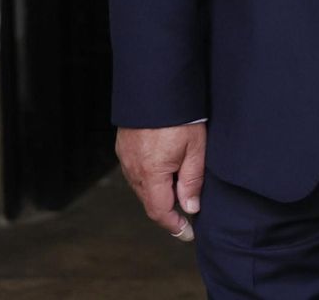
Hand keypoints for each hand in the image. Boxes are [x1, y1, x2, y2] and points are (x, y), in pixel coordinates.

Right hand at [117, 124, 206, 239]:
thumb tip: (191, 208)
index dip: (173, 225)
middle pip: (149, 201)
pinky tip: (163, 172)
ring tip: (178, 193)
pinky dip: (149, 178)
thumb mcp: (195, 148)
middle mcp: (133, 169)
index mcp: (151, 173)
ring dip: (158, 194)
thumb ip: (192, 180)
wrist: (155, 86)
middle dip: (167, 211)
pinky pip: (135, 172)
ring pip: (141, 187)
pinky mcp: (123, 147)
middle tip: (186, 216)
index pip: (160, 210)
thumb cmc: (179, 115)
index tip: (187, 233)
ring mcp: (125, 158)